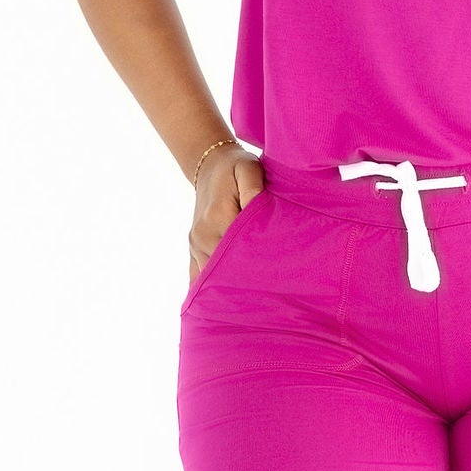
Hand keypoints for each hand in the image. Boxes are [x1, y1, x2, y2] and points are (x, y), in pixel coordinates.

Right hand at [188, 142, 265, 283]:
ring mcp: (195, 245)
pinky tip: (223, 305)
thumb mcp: (248, 167)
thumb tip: (256, 208)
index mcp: (217, 217)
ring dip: (231, 285)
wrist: (208, 165)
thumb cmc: (234, 167)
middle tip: (272, 290)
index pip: (239, 249)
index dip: (258, 261)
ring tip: (256, 297)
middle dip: (247, 278)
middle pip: (226, 267)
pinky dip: (209, 290)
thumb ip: (253, 188)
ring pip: (212, 275)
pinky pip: (197, 277)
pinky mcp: (193, 250)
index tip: (277, 272)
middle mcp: (202, 235)